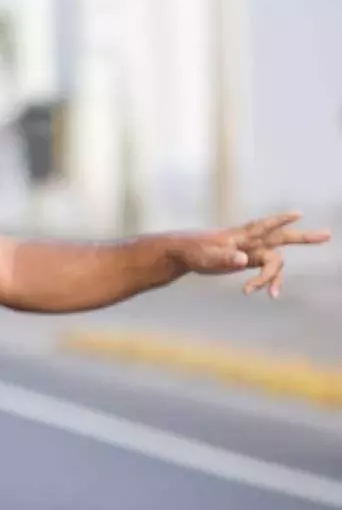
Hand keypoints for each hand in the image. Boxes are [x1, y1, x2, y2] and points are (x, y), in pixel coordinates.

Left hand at [169, 211, 330, 297]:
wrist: (183, 253)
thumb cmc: (193, 250)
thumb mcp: (205, 256)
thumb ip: (224, 258)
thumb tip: (244, 260)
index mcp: (240, 235)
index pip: (263, 225)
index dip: (280, 220)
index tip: (298, 214)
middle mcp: (250, 241)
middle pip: (281, 238)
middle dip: (303, 238)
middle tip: (327, 235)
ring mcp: (251, 250)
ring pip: (274, 261)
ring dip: (275, 278)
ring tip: (274, 295)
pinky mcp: (248, 261)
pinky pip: (266, 271)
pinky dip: (268, 282)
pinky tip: (267, 294)